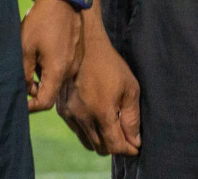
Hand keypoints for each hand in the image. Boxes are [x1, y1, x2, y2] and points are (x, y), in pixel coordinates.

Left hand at [21, 0, 82, 111]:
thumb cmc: (41, 21)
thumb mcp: (25, 48)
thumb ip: (24, 73)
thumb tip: (25, 90)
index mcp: (58, 71)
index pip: (45, 102)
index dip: (30, 106)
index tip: (20, 101)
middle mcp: (70, 69)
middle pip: (52, 90)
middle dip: (36, 88)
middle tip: (23, 74)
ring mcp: (77, 60)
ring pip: (58, 78)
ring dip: (44, 75)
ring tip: (33, 57)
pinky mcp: (78, 51)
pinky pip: (64, 66)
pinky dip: (52, 65)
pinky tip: (44, 49)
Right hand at [57, 28, 140, 155]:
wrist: (85, 46)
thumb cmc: (111, 65)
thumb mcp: (130, 88)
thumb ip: (132, 118)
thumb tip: (134, 141)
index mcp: (102, 112)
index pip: (114, 146)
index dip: (127, 149)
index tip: (135, 147)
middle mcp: (83, 117)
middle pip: (100, 148)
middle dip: (115, 146)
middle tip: (126, 138)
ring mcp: (70, 114)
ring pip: (87, 142)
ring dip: (101, 141)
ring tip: (113, 129)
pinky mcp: (62, 110)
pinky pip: (77, 131)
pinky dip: (88, 131)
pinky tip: (97, 119)